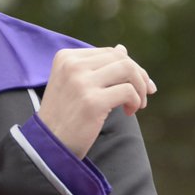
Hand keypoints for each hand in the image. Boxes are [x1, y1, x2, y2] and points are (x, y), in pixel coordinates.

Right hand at [38, 44, 155, 158]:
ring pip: (127, 70)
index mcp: (66, 57)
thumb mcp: (77, 85)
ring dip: (140, 88)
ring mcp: (81, 82)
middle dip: (140, 76)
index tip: (140, 83)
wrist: (49, 145)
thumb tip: (122, 49)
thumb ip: (98, 66)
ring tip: (137, 104)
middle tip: (145, 94)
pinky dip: (135, 101)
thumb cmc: (65, 116)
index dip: (130, 66)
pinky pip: (128, 91)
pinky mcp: (92, 101)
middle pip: (121, 59)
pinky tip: (128, 112)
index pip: (109, 53)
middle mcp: (72, 65)